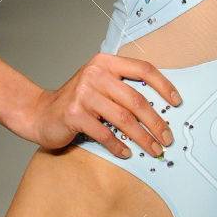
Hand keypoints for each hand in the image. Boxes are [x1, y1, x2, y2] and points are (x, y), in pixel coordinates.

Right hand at [28, 53, 182, 161]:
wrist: (39, 113)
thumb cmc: (76, 101)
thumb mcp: (99, 84)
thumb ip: (122, 88)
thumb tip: (160, 107)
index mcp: (105, 63)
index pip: (142, 69)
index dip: (164, 85)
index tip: (177, 102)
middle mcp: (94, 74)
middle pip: (136, 99)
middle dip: (156, 122)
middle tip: (167, 138)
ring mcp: (83, 94)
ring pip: (124, 118)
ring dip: (142, 138)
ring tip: (153, 149)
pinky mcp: (74, 114)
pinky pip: (104, 134)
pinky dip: (118, 146)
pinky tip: (126, 153)